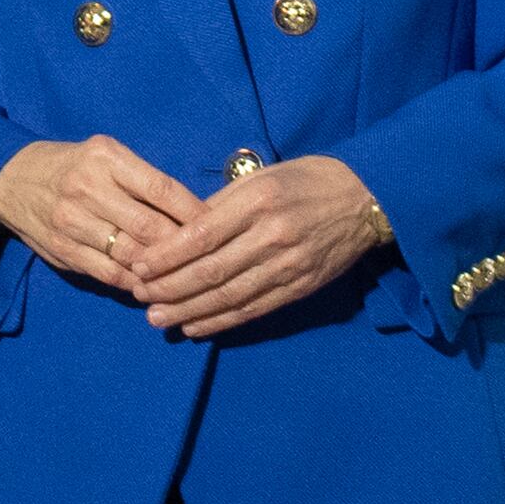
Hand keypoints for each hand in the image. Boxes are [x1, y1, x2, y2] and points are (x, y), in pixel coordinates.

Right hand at [0, 134, 203, 297]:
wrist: (11, 179)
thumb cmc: (73, 166)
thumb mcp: (107, 156)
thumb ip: (144, 182)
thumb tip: (195, 214)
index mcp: (106, 158)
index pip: (162, 189)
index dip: (194, 213)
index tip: (218, 228)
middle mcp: (88, 188)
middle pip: (150, 227)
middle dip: (184, 249)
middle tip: (210, 260)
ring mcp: (72, 222)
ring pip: (132, 255)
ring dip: (163, 272)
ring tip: (187, 279)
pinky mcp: (63, 250)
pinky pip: (110, 274)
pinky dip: (136, 283)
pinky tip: (153, 285)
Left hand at [128, 154, 389, 339]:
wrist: (366, 197)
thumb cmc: (307, 180)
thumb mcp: (262, 177)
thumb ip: (222, 203)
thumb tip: (180, 231)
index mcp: (258, 202)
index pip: (201, 236)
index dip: (165, 257)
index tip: (138, 267)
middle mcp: (272, 235)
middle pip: (211, 271)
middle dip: (170, 288)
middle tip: (139, 298)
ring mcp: (289, 265)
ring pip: (229, 296)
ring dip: (189, 310)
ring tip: (159, 319)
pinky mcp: (301, 287)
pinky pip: (254, 309)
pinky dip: (222, 321)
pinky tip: (195, 326)